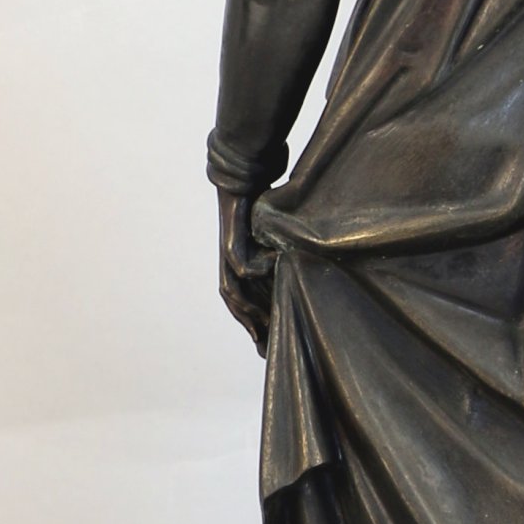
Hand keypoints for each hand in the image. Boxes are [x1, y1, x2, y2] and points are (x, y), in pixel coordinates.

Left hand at [217, 190, 275, 356]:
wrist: (243, 178)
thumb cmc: (261, 207)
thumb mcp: (273, 240)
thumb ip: (279, 260)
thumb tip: (297, 278)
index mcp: (236, 267)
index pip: (241, 303)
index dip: (251, 324)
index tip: (263, 345)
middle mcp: (228, 264)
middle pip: (233, 303)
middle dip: (249, 323)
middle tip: (265, 341)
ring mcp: (226, 252)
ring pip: (232, 291)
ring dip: (249, 308)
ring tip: (268, 319)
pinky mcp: (229, 237)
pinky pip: (240, 264)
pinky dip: (256, 270)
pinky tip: (276, 265)